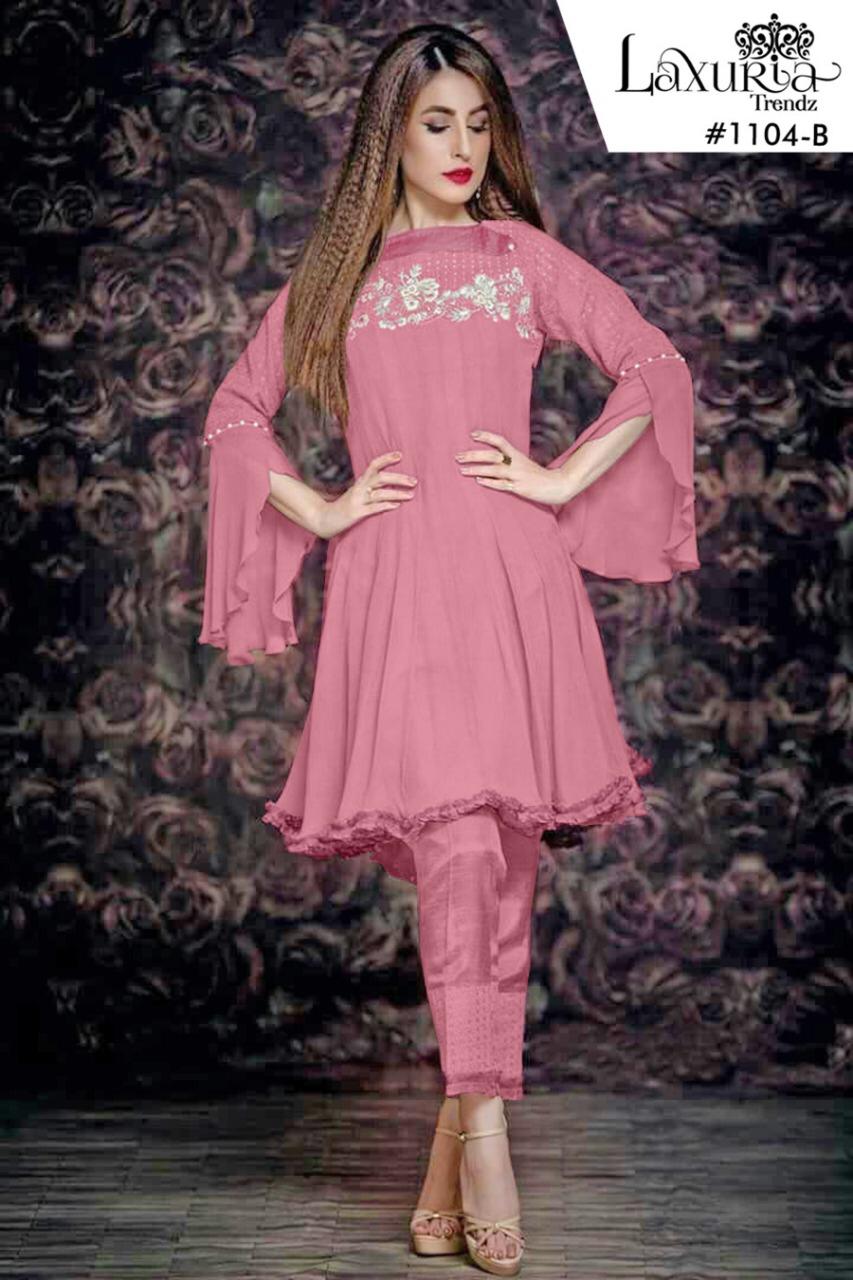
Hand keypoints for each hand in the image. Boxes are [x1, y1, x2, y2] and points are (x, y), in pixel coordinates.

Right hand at [317, 451, 417, 538]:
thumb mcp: (357, 493)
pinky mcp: (356, 513)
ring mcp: (357, 500)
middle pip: (381, 478)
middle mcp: (359, 488)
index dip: (387, 459)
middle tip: (414, 481)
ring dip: (397, 493)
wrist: (324, 519)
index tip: (400, 455)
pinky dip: (385, 506)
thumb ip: (370, 487)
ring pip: (379, 494)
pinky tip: (396, 506)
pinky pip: (373, 508)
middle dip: (399, 478)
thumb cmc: (345, 506)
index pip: (374, 465)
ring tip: (411, 495)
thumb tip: (389, 483)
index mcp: (360, 482)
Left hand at [454, 431, 568, 505]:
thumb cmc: (539, 476)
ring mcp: (517, 475)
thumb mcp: (525, 464)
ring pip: (494, 470)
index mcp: (517, 455)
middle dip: (473, 455)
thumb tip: (495, 460)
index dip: (486, 436)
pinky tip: (479, 481)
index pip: (500, 441)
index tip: (472, 434)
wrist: (557, 485)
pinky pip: (502, 484)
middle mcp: (516, 463)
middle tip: (458, 457)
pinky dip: (490, 482)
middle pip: (492, 455)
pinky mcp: (520, 487)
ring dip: (477, 469)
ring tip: (462, 470)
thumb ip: (511, 461)